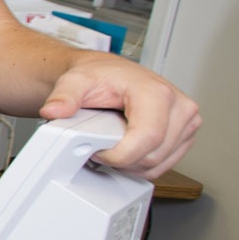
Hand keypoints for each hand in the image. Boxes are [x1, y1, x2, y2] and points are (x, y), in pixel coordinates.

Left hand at [38, 57, 198, 178]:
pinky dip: (141, 165)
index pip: (148, 138)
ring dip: (131, 165)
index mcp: (157, 93)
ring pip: (159, 165)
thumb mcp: (75, 81)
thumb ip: (64, 96)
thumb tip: (54, 110)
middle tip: (99, 147)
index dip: (120, 154)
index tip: (98, 151)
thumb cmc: (101, 76)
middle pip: (153, 156)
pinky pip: (164, 165)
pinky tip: (126, 150)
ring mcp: (186, 123)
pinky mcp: (185, 136)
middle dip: (121, 160)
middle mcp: (179, 107)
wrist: (111, 74)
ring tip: (112, 146)